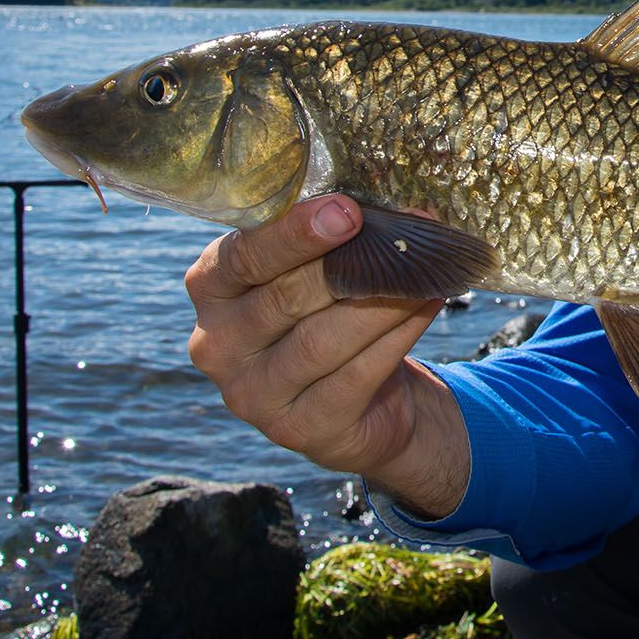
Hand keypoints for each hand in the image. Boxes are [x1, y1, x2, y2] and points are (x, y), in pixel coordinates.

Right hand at [185, 194, 469, 515]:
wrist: (358, 402)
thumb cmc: (328, 312)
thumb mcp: (312, 270)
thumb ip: (332, 239)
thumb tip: (398, 210)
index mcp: (211, 289)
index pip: (243, 256)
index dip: (294, 233)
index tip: (347, 210)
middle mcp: (217, 345)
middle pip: (284, 298)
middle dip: (347, 264)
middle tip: (398, 240)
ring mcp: (252, 395)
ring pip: (323, 340)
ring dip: (382, 301)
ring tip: (424, 272)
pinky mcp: (298, 429)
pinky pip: (356, 375)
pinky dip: (398, 335)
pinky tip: (427, 304)